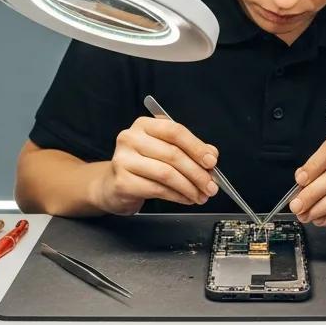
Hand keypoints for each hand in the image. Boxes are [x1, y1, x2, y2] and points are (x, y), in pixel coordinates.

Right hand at [91, 117, 219, 214]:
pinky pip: (158, 189)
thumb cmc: (142, 165)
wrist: (113, 185)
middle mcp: (131, 138)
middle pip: (173, 154)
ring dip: (189, 187)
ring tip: (201, 195)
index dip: (196, 146)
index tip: (212, 161)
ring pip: (167, 174)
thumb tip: (211, 155)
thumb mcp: (164, 151)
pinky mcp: (122, 181)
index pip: (175, 131)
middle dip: (197, 173)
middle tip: (211, 186)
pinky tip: (186, 198)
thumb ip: (188, 149)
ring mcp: (124, 160)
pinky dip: (177, 196)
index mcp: (144, 125)